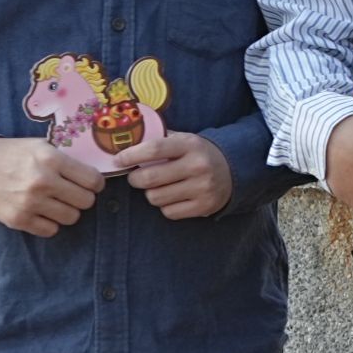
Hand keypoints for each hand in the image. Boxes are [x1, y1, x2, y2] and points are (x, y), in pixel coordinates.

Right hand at [0, 137, 103, 237]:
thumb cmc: (13, 154)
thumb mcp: (40, 146)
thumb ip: (66, 160)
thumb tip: (94, 178)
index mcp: (51, 159)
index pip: (93, 180)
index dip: (95, 183)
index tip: (88, 184)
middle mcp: (42, 181)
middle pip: (86, 202)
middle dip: (82, 197)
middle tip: (70, 193)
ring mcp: (29, 203)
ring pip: (71, 217)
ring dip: (66, 210)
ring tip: (54, 201)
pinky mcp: (18, 220)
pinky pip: (51, 230)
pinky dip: (49, 223)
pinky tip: (40, 211)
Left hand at [116, 133, 231, 219]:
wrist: (234, 170)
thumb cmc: (198, 153)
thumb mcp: (184, 140)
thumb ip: (159, 141)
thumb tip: (126, 145)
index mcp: (190, 145)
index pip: (154, 149)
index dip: (131, 156)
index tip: (118, 160)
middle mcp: (198, 166)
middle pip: (150, 178)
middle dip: (135, 179)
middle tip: (136, 177)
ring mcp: (202, 188)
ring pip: (156, 197)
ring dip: (151, 193)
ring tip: (159, 187)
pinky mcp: (203, 206)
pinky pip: (168, 212)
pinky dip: (165, 206)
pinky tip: (173, 197)